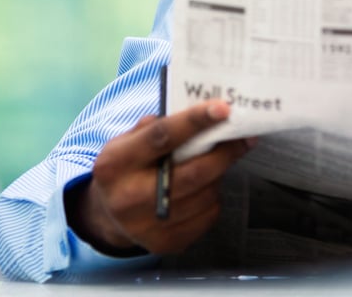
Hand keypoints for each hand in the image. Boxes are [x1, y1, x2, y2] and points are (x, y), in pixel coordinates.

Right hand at [65, 100, 253, 255]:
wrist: (108, 216)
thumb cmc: (125, 169)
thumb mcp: (126, 141)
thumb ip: (157, 126)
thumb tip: (199, 113)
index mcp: (116, 164)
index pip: (162, 137)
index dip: (195, 121)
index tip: (224, 109)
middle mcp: (129, 198)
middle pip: (193, 173)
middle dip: (225, 152)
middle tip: (244, 137)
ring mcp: (147, 226)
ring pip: (205, 194)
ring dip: (219, 175)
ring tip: (216, 162)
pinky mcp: (166, 243)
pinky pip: (207, 214)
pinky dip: (213, 197)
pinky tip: (204, 188)